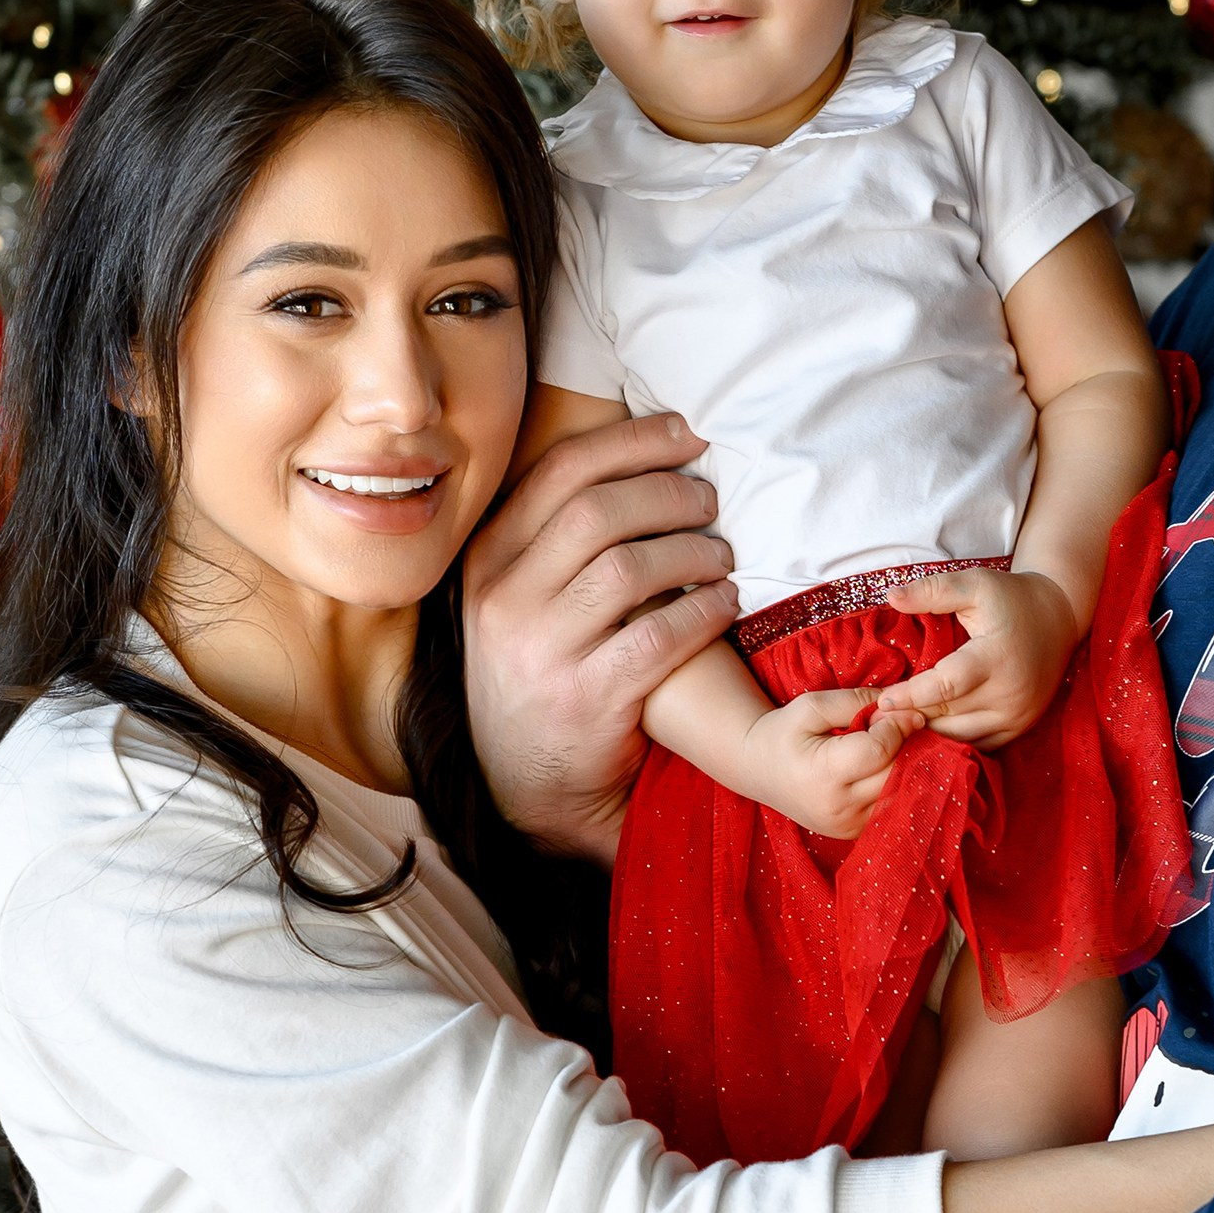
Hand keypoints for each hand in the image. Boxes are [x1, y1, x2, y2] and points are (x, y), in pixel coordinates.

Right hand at [461, 412, 736, 863]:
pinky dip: (703, 612)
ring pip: (631, 569)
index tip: (686, 433)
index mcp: (488, 559)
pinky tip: (726, 603)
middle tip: (712, 498)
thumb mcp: (520, 597)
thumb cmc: (543, 667)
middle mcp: (504, 599)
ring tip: (723, 555)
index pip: (562, 471)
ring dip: (693, 551)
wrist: (526, 779)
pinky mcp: (585, 699)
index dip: (633, 441)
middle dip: (670, 493)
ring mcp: (541, 651)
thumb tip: (636, 452)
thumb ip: (555, 535)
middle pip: (600, 512)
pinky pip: (659, 638)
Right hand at [734, 685, 924, 840]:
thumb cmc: (783, 732)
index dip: (897, 726)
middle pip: (895, 774)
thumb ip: (856, 701)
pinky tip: (884, 766)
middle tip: (900, 725)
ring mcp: (846, 826)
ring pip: (899, 794)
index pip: (879, 751)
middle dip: (906, 746)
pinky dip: (894, 785)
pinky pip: (889, 808)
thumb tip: (901, 707)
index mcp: (823, 774)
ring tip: (892, 745)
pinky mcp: (853, 833)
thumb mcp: (812, 706)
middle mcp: (837, 808)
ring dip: (905, 767)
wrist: (757, 769)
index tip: (900, 710)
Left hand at [875, 567, 1080, 747]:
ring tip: (899, 727)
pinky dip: (952, 741)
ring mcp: (1017, 716)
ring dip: (929, 734)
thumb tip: (890, 596)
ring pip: (961, 738)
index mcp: (997, 657)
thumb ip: (933, 591)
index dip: (910, 696)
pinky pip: (978, 746)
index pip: (945, 687)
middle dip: (912, 719)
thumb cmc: (1012, 598)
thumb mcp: (975, 585)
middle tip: (878, 719)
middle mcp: (1010, 694)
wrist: (1060, 618)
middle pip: (948, 717)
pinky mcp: (1020, 728)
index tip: (882, 700)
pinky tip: (929, 732)